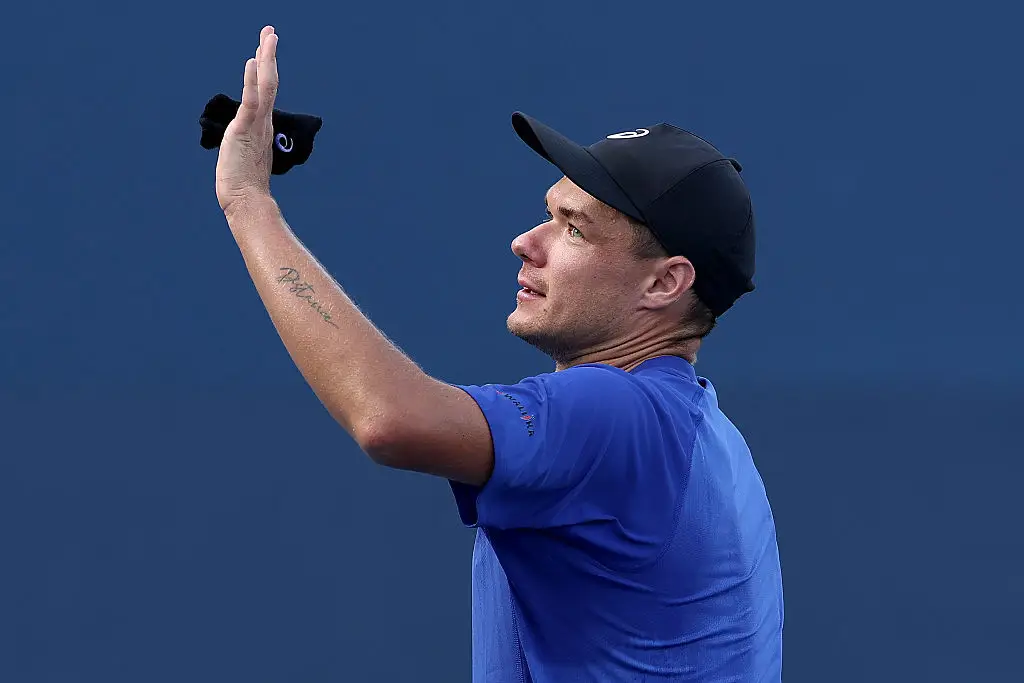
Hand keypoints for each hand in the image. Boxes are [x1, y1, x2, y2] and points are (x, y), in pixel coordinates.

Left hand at [216, 26, 279, 216]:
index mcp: (263, 127)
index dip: (266, 70)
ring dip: (266, 59)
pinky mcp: (245, 130)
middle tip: (270, 32)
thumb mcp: (246, 159)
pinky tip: (252, 61)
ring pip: (264, 86)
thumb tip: (247, 151)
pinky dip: (251, 80)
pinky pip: (250, 101)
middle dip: (269, 55)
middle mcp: (263, 122)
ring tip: (268, 37)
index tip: (265, 50)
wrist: (247, 202)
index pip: (265, 92)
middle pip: (269, 82)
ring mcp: (256, 125)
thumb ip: (248, 148)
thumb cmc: (244, 187)